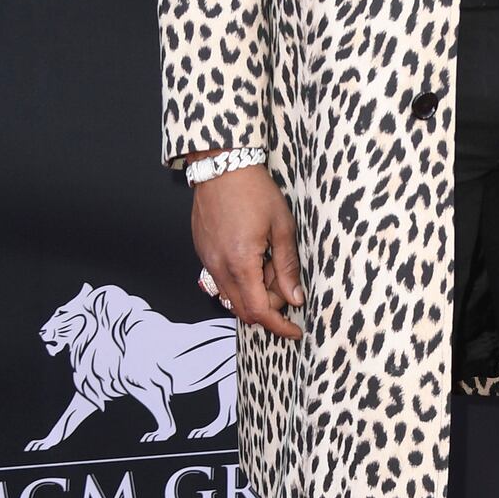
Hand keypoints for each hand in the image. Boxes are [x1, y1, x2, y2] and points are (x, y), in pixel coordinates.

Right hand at [193, 167, 305, 340]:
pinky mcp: (203, 253)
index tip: (295, 330)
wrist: (222, 166)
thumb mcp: (282, 227)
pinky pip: (222, 280)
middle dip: (269, 308)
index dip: (279, 326)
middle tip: (287, 286)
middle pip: (244, 310)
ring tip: (271, 265)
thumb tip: (294, 298)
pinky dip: (241, 280)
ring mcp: (207, 261)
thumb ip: (287, 266)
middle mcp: (219, 268)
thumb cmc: (254, 191)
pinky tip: (255, 256)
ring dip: (255, 293)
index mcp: (241, 263)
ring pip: (232, 296)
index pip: (260, 311)